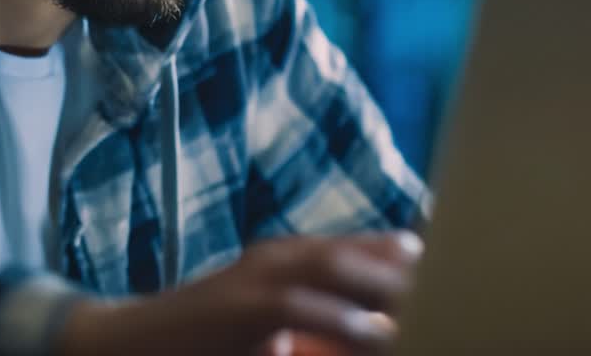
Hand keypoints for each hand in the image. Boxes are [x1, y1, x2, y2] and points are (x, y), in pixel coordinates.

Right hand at [55, 231, 422, 355]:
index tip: (453, 262)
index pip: (356, 248)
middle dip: (403, 266)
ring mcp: (255, 278)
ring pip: (332, 270)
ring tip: (433, 301)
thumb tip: (370, 328)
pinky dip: (337, 317)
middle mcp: (275, 257)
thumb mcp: (267, 327)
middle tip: (458, 279)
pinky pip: (296, 306)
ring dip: (383, 286)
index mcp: (286, 258)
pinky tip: (373, 330)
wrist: (131, 342)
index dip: (401, 254)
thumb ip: (314, 322)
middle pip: (353, 252)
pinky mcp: (238, 307)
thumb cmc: (206, 341)